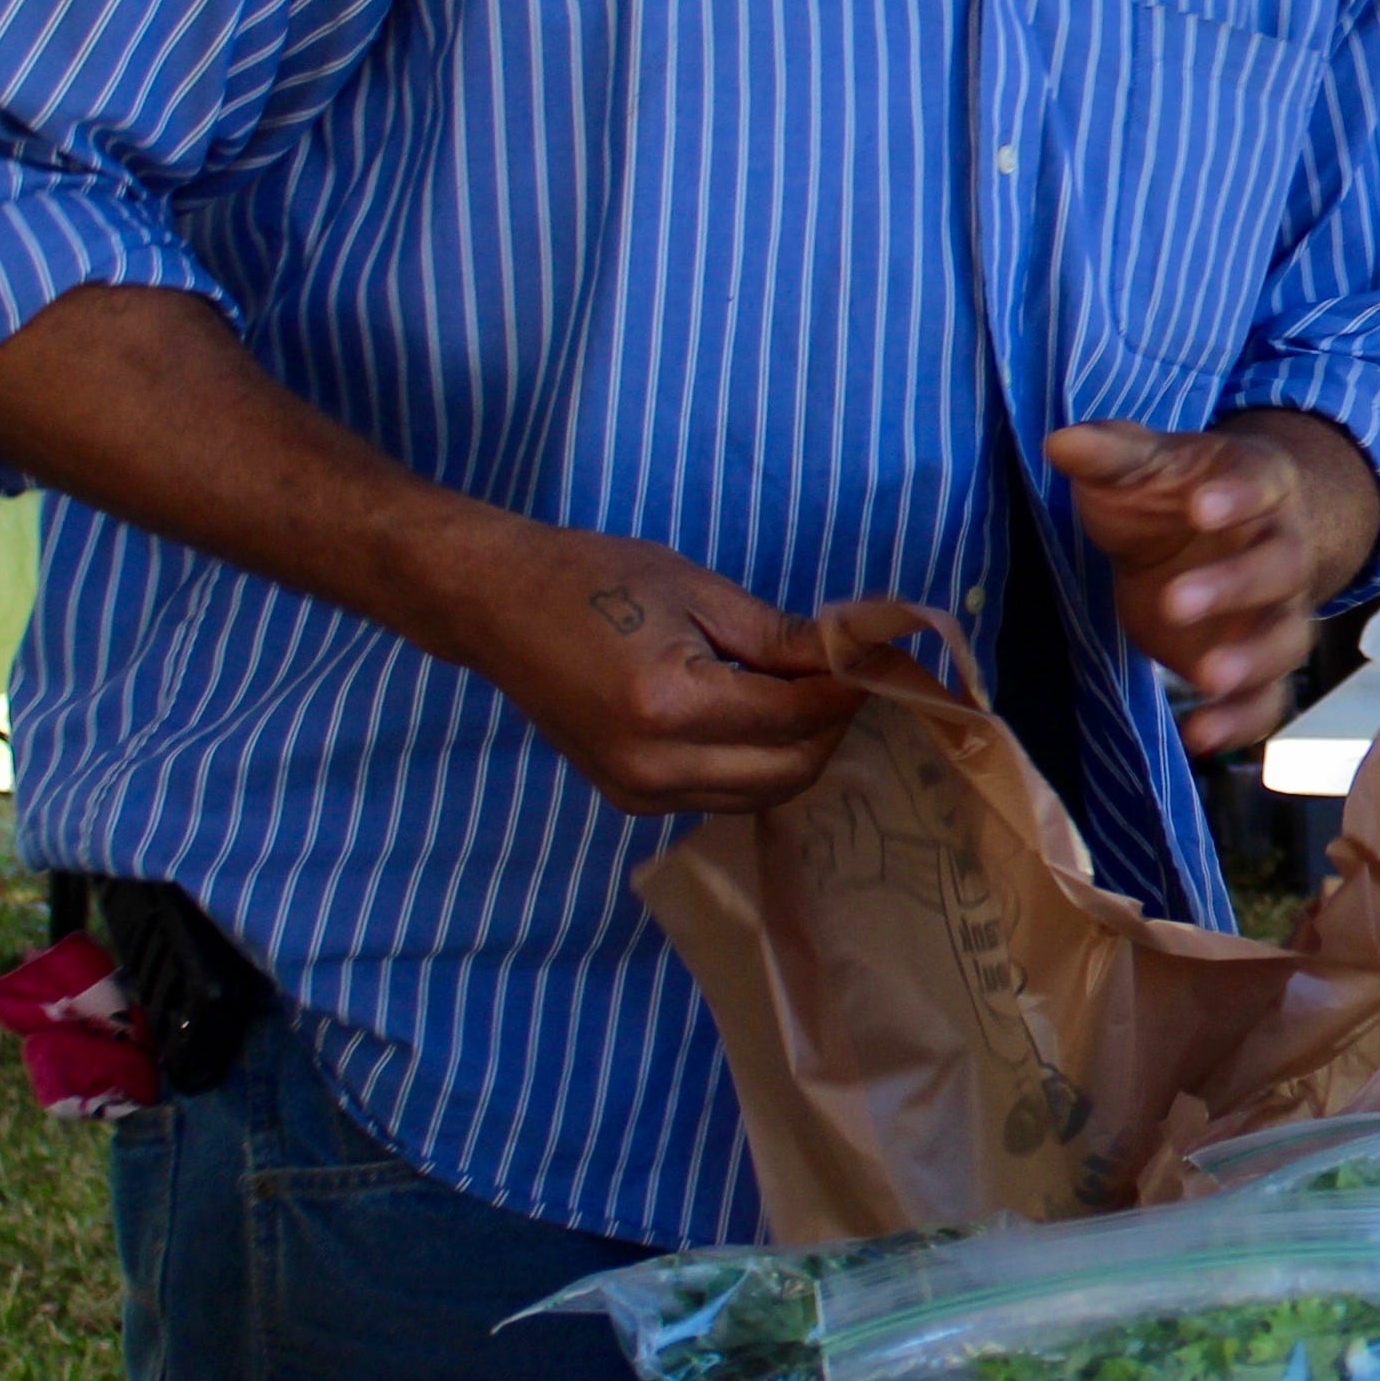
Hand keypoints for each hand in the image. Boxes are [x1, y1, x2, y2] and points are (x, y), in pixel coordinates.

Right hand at [416, 519, 859, 814]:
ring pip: (761, 794)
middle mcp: (652, 767)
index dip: (847, 691)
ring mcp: (637, 793)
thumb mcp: (698, 592)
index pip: (793, 718)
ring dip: (802, 751)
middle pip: (788, 771)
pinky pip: (722, 796)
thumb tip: (855, 657)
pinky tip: (769, 719)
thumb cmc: (593, 579)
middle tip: (856, 678)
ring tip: (816, 694)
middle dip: (833, 727)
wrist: (496, 607)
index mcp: (667, 705)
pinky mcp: (629, 801)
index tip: (882, 660)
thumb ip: (780, 638)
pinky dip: (761, 765)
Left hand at [1046, 419, 1335, 756]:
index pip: (1259, 483)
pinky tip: (1199, 737)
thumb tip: (1061, 441)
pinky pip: (1267, 699)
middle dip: (1233, 587)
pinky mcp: (1256, 665)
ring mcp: (1275, 612)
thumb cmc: (1171, 492)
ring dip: (1252, 661)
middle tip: (1175, 602)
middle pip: (1279, 568)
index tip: (1200, 507)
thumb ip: (1111, 453)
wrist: (1203, 533)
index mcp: (1258, 484)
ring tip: (1205, 677)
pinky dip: (1242, 722)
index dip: (1237, 496)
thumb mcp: (1140, 464)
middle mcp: (1282, 549)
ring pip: (1285, 638)